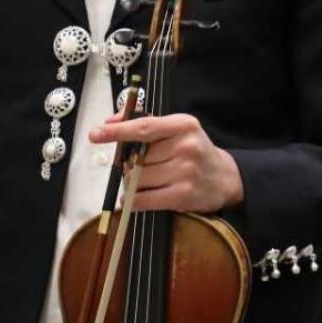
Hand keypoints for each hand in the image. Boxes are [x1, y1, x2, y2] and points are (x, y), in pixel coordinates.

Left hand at [90, 112, 243, 213]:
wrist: (225, 178)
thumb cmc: (194, 152)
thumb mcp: (177, 130)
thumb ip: (145, 124)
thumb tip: (110, 123)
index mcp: (183, 125)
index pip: (143, 127)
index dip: (117, 132)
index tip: (96, 134)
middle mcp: (186, 146)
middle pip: (136, 157)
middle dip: (130, 164)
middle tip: (143, 167)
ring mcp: (185, 171)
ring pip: (137, 178)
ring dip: (133, 183)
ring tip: (148, 182)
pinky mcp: (182, 194)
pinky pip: (143, 199)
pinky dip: (133, 200)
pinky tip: (137, 198)